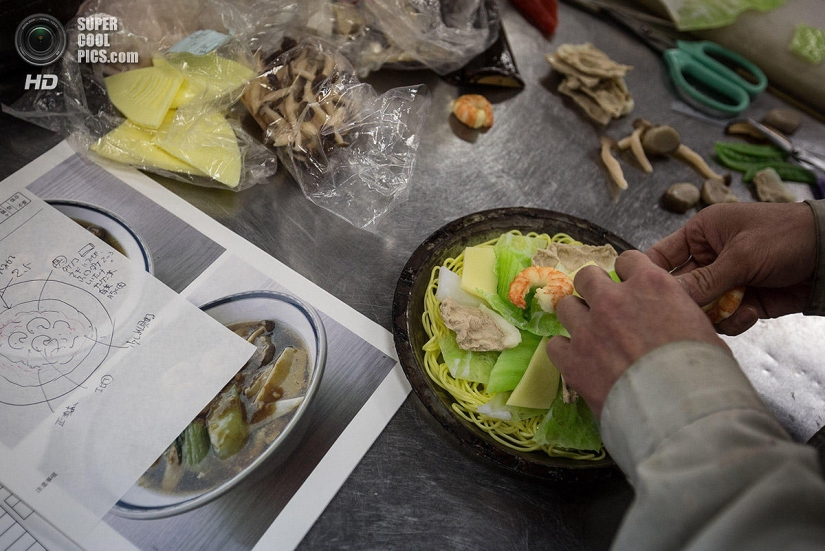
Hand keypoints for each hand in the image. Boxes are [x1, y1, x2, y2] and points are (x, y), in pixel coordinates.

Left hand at [546, 251, 726, 417]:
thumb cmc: (705, 372)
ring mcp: (588, 329)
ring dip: (577, 318)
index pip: (628, 260)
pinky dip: (565, 351)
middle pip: (587, 277)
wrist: (680, 411)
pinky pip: (555, 344)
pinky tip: (578, 362)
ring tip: (589, 336)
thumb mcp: (702, 329)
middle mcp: (614, 300)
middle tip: (603, 308)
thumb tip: (671, 320)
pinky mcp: (572, 359)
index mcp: (651, 285)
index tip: (631, 288)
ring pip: (566, 306)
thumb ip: (676, 313)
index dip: (629, 274)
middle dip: (593, 289)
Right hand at [646, 202, 816, 334]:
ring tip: (729, 311)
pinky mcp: (745, 302)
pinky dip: (734, 321)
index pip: (661, 255)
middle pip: (679, 287)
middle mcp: (709, 258)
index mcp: (701, 234)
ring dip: (711, 314)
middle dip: (683, 302)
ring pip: (700, 307)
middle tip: (684, 314)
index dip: (647, 274)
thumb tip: (667, 298)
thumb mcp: (741, 255)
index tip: (636, 293)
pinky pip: (725, 318)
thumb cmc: (786, 236)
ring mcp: (727, 281)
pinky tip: (750, 313)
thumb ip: (704, 281)